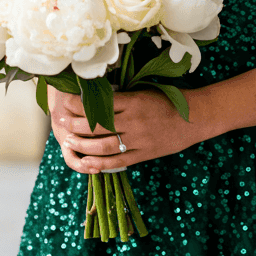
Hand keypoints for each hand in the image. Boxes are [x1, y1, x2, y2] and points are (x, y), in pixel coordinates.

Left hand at [49, 86, 209, 173]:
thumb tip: (94, 96)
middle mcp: (134, 121)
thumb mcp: (144, 92)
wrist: (194, 118)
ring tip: (68, 141)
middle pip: (98, 125)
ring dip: (83, 144)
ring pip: (105, 145)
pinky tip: (87, 163)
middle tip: (61, 122)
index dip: (79, 105)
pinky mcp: (144, 154)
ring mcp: (139, 140)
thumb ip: (122, 97)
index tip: (66, 102)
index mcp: (133, 101)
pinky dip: (101, 164)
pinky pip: (119, 161)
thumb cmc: (168, 100)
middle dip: (75, 124)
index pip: (99, 104)